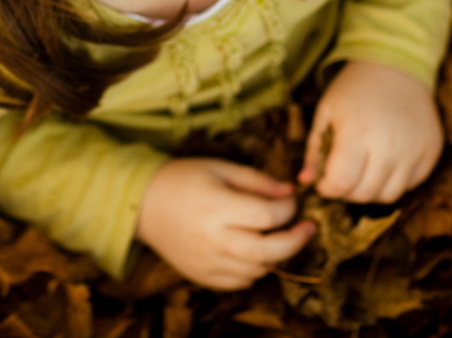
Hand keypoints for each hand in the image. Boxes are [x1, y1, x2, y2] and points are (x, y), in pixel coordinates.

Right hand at [135, 157, 315, 289]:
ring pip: (257, 271)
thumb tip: (291, 191)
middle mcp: (213, 240)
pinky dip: (253, 270)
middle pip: (268, 252)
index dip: (288, 209)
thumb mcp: (220, 167)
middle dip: (296, 241)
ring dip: (275, 255)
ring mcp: (207, 262)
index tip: (293, 200)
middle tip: (308, 228)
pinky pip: (239, 283)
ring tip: (277, 236)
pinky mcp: (202, 276)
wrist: (143, 203)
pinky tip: (253, 251)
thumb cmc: (183, 178)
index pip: (267, 217)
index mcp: (217, 207)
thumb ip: (257, 180)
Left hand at [299, 60, 443, 202]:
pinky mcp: (430, 153)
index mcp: (357, 133)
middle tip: (341, 174)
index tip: (323, 182)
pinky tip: (383, 161)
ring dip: (370, 190)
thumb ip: (313, 150)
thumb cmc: (353, 89)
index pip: (342, 183)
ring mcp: (414, 151)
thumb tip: (305, 181)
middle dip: (346, 191)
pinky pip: (409, 184)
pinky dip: (393, 180)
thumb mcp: (325, 112)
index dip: (328, 188)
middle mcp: (389, 146)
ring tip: (361, 168)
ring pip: (388, 196)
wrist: (393, 67)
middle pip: (364, 194)